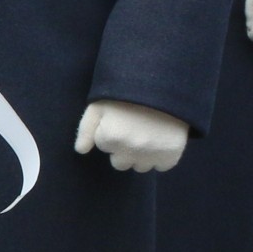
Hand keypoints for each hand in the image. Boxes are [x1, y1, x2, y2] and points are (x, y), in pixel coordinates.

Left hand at [73, 99, 190, 172]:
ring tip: (147, 133)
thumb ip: (86, 129)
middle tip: (132, 128)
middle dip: (123, 149)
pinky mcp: (172, 155)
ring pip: (140, 166)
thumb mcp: (99, 104)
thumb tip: (80, 151)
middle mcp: (131, 150)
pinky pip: (161, 166)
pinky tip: (160, 140)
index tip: (120, 119)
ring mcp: (152, 154)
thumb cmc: (127, 93)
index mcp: (111, 137)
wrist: (165, 84)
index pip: (104, 147)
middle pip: (120, 163)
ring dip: (141, 155)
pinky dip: (161, 157)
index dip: (110, 133)